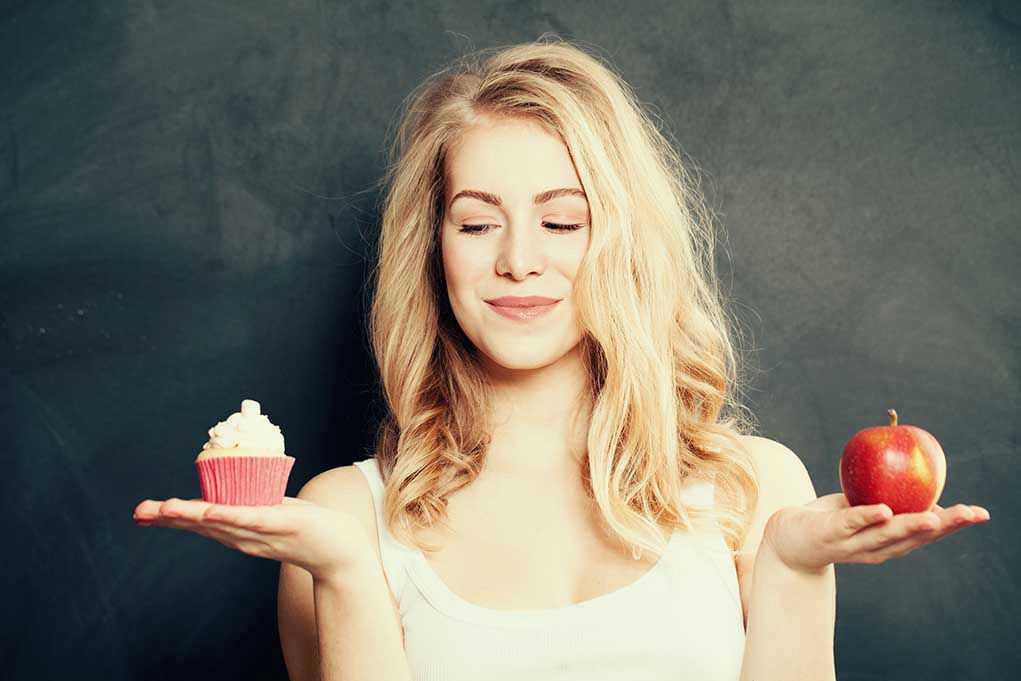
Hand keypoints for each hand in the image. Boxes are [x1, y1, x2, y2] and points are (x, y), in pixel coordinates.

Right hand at [133, 496, 373, 581]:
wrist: (340, 550)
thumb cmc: (308, 528)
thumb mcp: (273, 513)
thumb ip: (253, 504)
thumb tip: (238, 482)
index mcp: (239, 531)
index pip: (199, 523)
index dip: (171, 518)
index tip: (142, 514)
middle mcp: (243, 536)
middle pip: (200, 525)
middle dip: (168, 518)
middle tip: (138, 513)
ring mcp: (259, 532)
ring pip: (218, 522)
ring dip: (190, 516)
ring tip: (164, 509)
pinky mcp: (278, 525)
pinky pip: (248, 519)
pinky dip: (226, 515)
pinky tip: (208, 511)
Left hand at [762, 493, 990, 573]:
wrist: (788, 538)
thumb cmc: (832, 519)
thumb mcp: (864, 506)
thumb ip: (890, 497)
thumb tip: (916, 471)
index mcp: (889, 543)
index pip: (926, 535)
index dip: (953, 525)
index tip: (979, 513)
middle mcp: (876, 549)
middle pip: (914, 538)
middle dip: (943, 526)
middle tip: (970, 514)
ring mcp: (853, 544)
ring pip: (886, 535)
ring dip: (912, 526)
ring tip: (934, 518)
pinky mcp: (830, 534)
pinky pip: (851, 523)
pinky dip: (868, 517)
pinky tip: (885, 510)